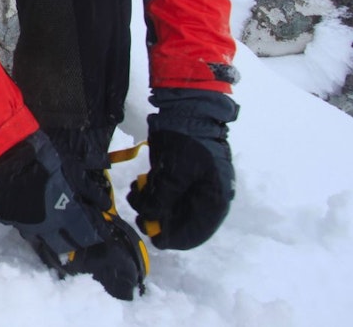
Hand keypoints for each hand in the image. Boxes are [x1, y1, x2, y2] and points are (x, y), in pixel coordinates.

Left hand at [126, 88, 237, 249]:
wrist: (186, 112)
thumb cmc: (188, 144)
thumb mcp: (177, 174)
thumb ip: (165, 199)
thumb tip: (151, 218)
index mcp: (215, 200)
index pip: (197, 231)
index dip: (175, 239)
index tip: (155, 239)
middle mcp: (204, 197)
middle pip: (178, 221)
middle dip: (157, 219)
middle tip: (140, 216)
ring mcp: (188, 187)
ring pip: (165, 208)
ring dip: (149, 205)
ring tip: (137, 193)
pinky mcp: (174, 176)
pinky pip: (160, 194)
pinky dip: (148, 193)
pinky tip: (139, 185)